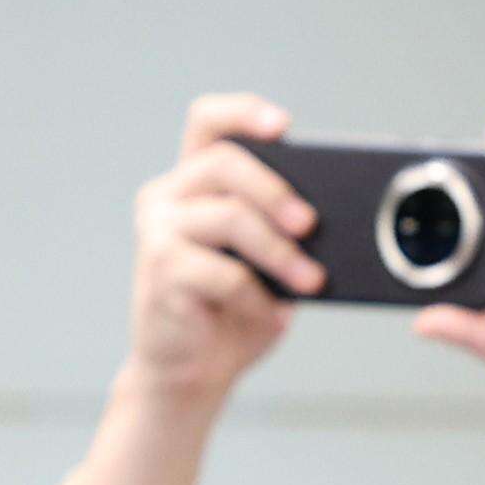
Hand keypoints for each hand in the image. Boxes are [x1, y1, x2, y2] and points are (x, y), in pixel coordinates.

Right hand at [117, 93, 315, 406]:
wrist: (191, 372)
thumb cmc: (232, 309)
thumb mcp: (266, 257)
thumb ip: (282, 225)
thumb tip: (326, 214)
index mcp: (193, 182)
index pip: (208, 121)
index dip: (244, 112)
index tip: (284, 126)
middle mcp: (166, 198)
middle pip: (224, 161)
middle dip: (276, 189)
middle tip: (311, 224)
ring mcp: (157, 234)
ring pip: (229, 216)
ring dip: (280, 251)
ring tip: (311, 281)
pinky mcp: (160, 274)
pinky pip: (225, 274)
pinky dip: (258, 298)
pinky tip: (273, 317)